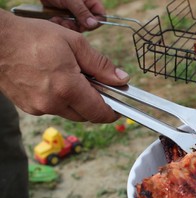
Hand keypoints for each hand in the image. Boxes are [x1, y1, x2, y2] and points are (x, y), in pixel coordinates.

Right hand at [0, 11, 129, 122]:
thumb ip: (100, 65)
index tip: (119, 108)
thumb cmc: (32, 37)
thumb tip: (121, 78)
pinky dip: (60, 100)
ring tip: (71, 78)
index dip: (112, 112)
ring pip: (70, 113)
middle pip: (85, 115)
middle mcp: (53, 103)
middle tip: (95, 85)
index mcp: (67, 88)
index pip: (98, 112)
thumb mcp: (74, 44)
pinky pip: (53, 109)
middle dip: (94, 104)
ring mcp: (38, 108)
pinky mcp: (28, 108)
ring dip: (77, 101)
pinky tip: (55, 82)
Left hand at [40, 0, 104, 31]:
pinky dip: (61, 24)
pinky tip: (55, 19)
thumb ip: (82, 12)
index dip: (94, 23)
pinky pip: (67, 25)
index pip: (101, 16)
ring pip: (77, 27)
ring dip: (67, 26)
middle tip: (67, 22)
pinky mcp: (66, 16)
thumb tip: (94, 24)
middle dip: (77, 26)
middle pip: (88, 25)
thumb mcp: (71, 0)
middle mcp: (85, 8)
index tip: (84, 25)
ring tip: (58, 19)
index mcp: (91, 1)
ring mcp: (75, 13)